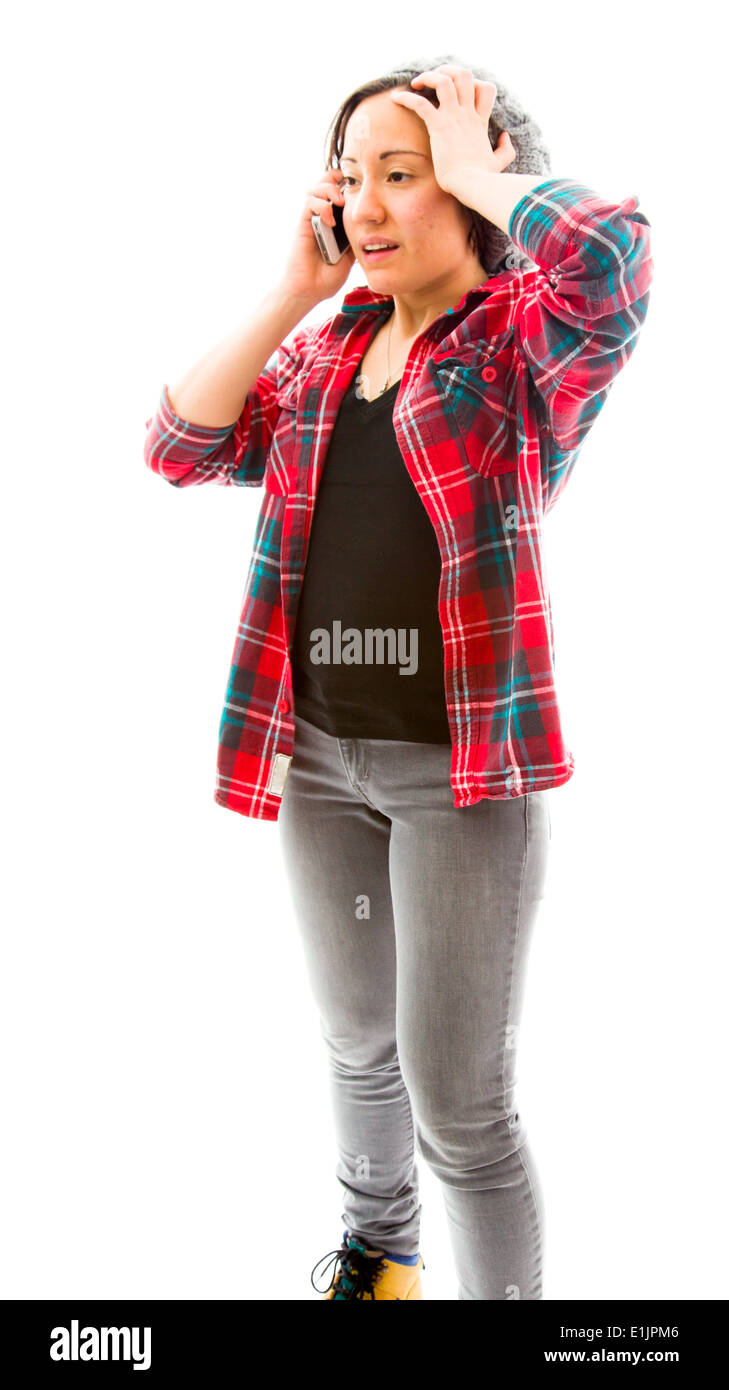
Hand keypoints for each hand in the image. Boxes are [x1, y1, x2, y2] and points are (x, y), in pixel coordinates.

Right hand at [280, 166, 355, 304]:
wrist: (310, 290)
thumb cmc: (327, 277)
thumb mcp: (351, 256)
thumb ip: (357, 239)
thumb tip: (375, 228)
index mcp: (333, 222)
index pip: (337, 192)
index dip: (346, 184)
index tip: (360, 186)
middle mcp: (321, 217)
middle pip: (324, 184)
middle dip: (335, 179)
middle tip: (349, 187)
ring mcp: (311, 220)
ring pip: (314, 189)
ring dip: (328, 189)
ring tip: (340, 201)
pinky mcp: (302, 225)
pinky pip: (308, 204)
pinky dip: (321, 206)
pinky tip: (330, 219)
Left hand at [389, 65, 515, 204]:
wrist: (472, 185)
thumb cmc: (483, 178)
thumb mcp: (499, 162)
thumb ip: (505, 149)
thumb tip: (505, 136)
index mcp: (480, 121)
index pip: (484, 88)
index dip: (473, 84)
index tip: (459, 93)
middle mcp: (467, 114)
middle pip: (463, 75)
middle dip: (447, 71)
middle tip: (433, 80)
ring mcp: (453, 118)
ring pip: (443, 81)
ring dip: (428, 77)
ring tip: (416, 83)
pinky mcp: (439, 127)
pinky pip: (420, 103)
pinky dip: (406, 98)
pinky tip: (395, 98)